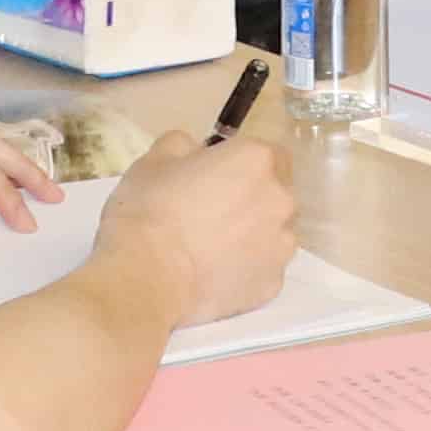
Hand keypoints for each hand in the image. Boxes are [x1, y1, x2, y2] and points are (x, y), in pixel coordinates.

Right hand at [98, 124, 293, 327]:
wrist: (149, 275)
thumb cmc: (151, 209)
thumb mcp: (155, 159)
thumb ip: (184, 146)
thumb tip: (195, 154)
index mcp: (257, 160)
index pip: (271, 154)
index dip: (246, 164)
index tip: (220, 175)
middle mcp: (280, 200)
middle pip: (276, 194)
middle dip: (252, 199)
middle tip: (213, 212)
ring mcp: (281, 246)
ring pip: (274, 233)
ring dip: (254, 235)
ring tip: (214, 248)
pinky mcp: (271, 284)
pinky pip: (264, 269)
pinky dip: (246, 269)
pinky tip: (215, 273)